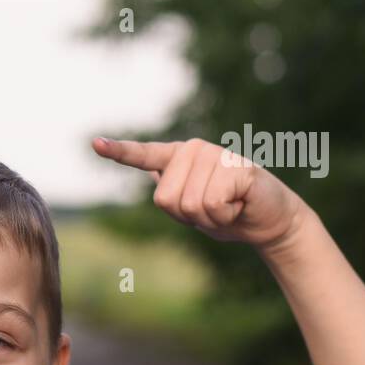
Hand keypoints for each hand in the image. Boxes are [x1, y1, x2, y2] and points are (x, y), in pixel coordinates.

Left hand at [92, 136, 309, 251]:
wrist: (269, 221)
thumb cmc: (228, 214)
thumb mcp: (193, 209)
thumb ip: (175, 194)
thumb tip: (157, 177)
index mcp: (177, 159)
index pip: (143, 155)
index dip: (119, 152)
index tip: (95, 144)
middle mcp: (194, 150)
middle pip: (167, 200)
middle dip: (189, 217)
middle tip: (215, 208)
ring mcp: (215, 154)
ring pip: (190, 205)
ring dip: (210, 218)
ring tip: (229, 205)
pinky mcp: (237, 166)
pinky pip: (212, 204)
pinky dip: (226, 215)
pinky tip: (240, 203)